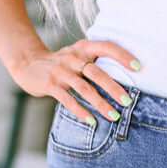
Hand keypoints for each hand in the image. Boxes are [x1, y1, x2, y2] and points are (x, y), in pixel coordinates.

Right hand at [12, 39, 139, 123]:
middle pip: (97, 72)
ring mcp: (61, 71)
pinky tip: (92, 121)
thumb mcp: (78, 55)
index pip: (106, 46)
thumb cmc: (62, 63)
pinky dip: (81, 111)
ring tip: (114, 116)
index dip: (122, 55)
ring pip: (84, 89)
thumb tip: (125, 78)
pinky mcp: (51, 85)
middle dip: (113, 88)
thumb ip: (95, 61)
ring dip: (100, 104)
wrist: (28, 64)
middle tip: (128, 101)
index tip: (138, 67)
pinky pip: (68, 100)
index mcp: (83, 47)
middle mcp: (73, 57)